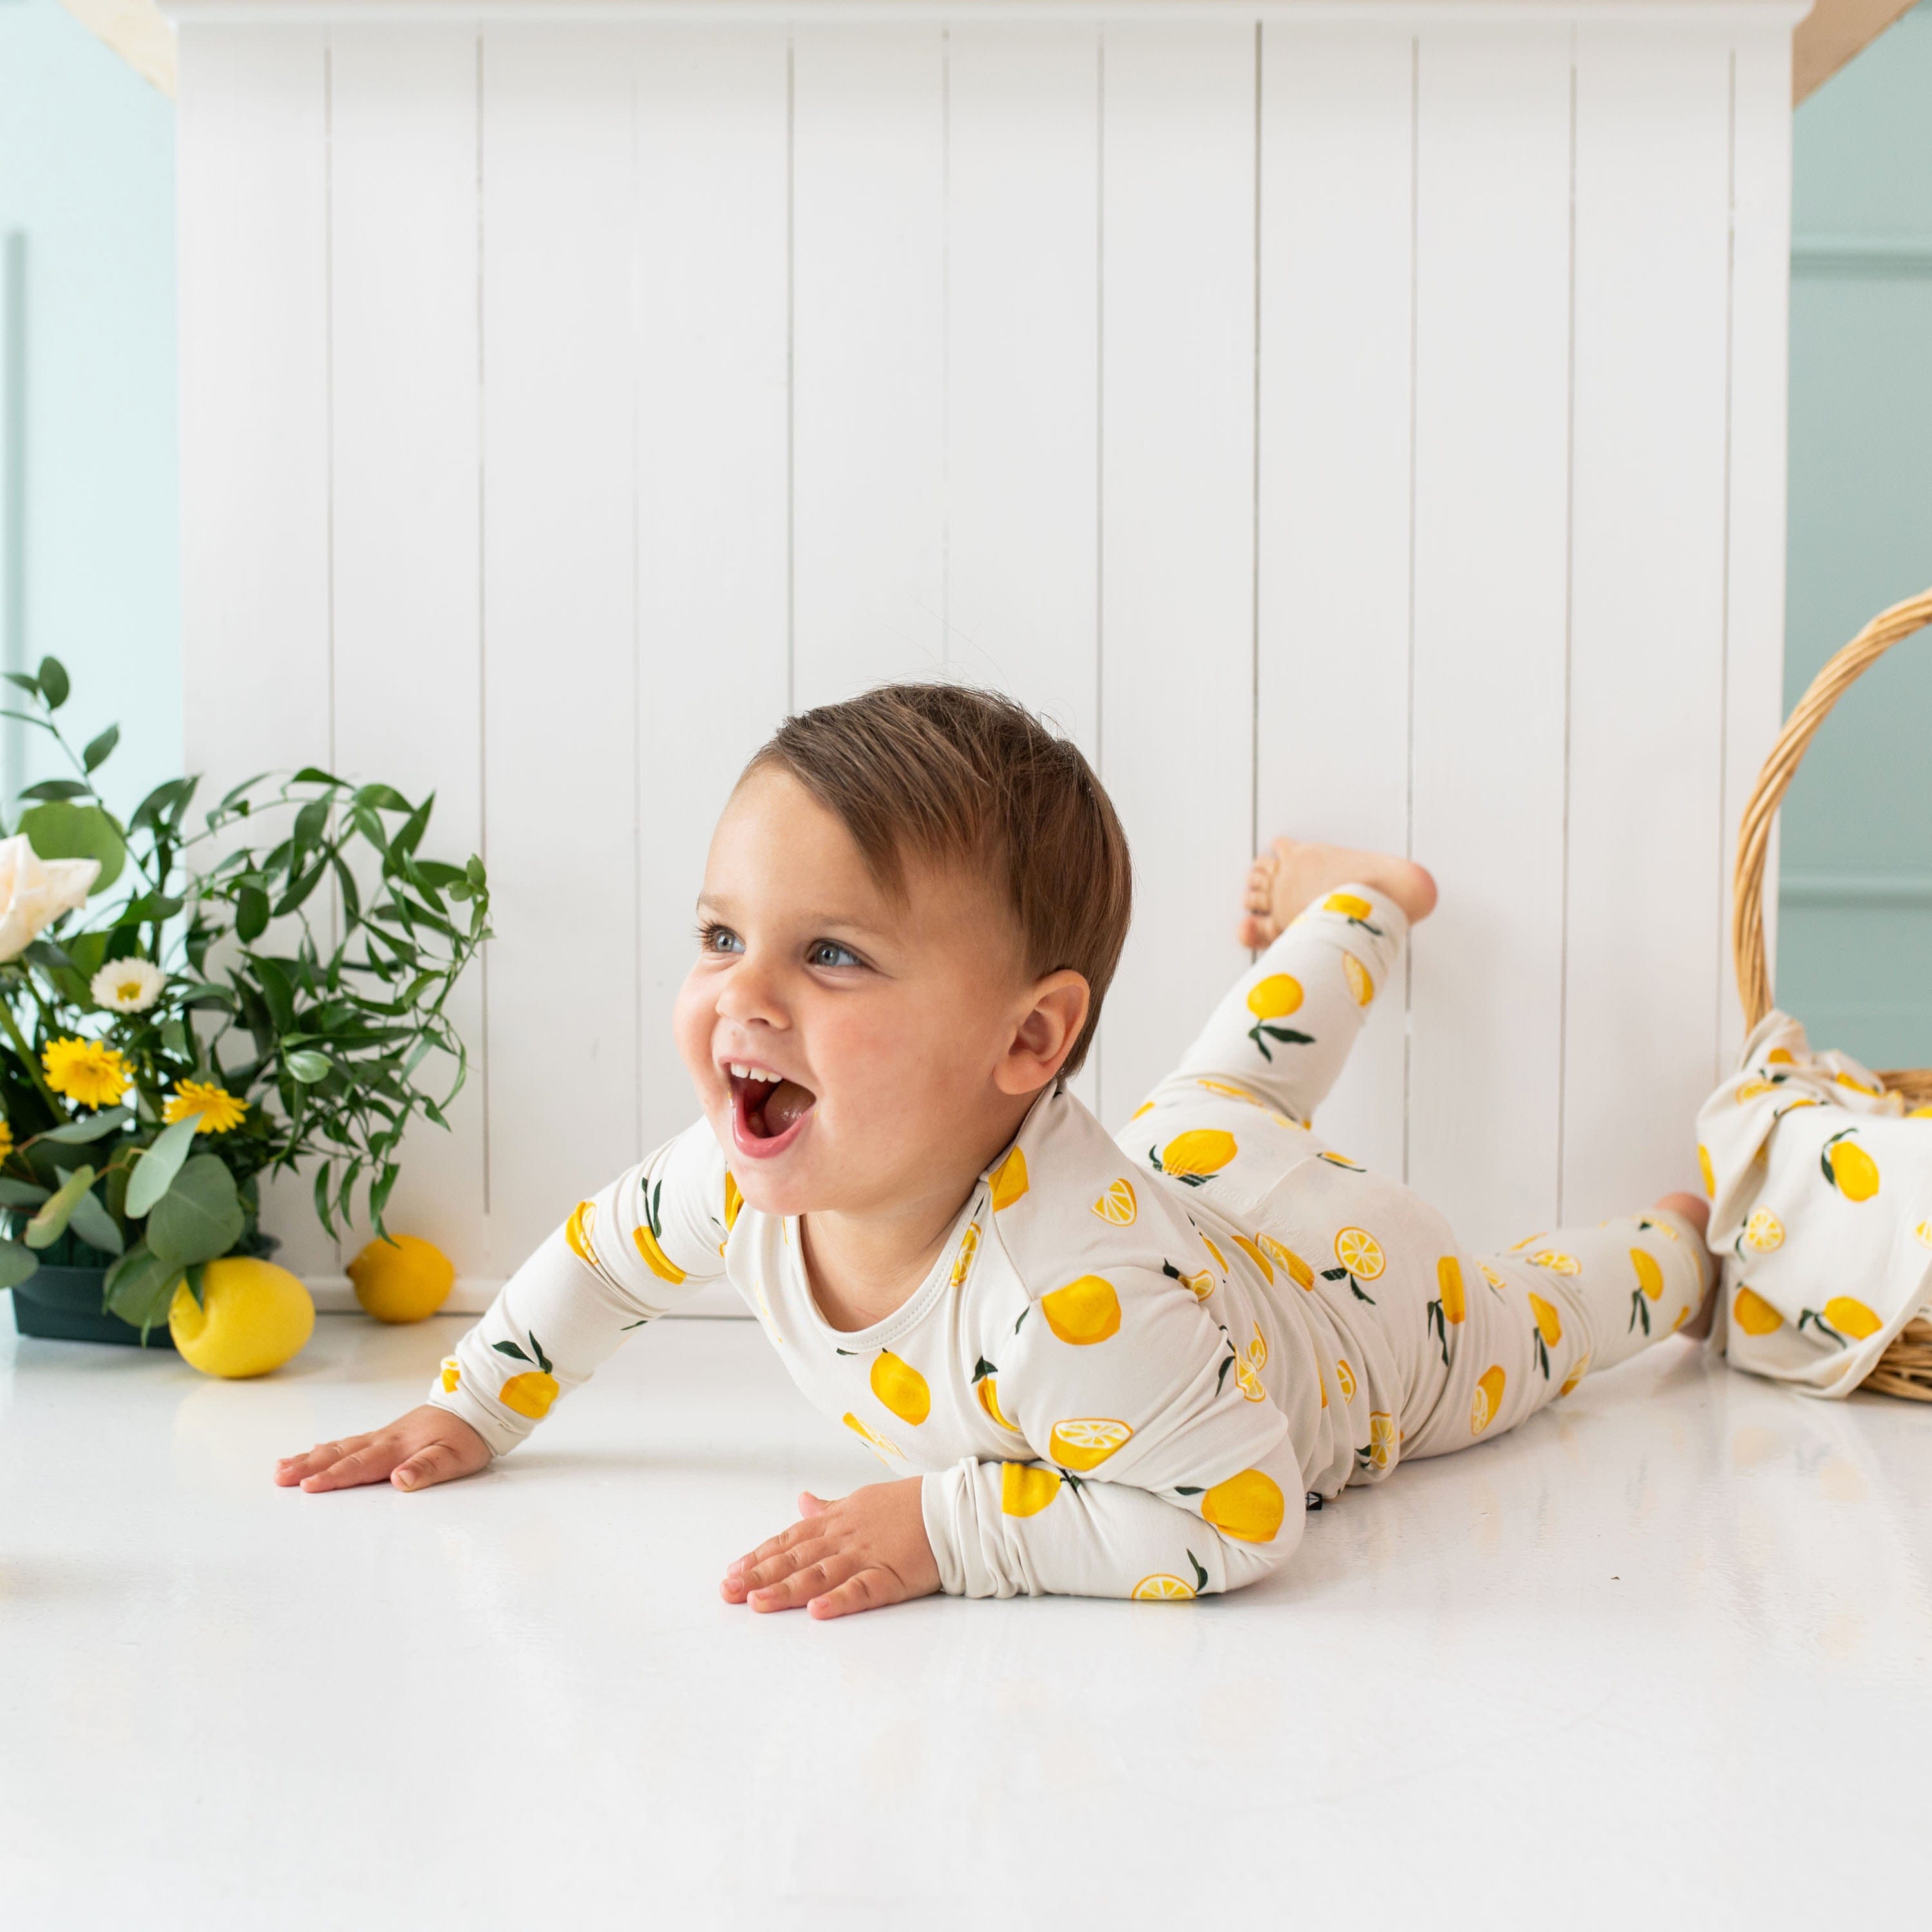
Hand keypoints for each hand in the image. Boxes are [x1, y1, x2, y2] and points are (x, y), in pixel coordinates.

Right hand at [274, 1404, 490, 1493]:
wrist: (478, 1406)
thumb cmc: (468, 1436)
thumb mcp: (456, 1457)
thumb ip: (428, 1469)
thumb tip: (400, 1480)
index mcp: (399, 1448)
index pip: (361, 1465)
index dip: (334, 1477)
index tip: (308, 1487)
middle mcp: (386, 1440)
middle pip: (341, 1455)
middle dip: (309, 1467)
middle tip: (279, 1477)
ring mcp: (384, 1436)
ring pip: (341, 1447)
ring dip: (311, 1458)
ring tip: (283, 1468)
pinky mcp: (387, 1435)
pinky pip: (350, 1442)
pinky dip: (328, 1448)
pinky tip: (315, 1452)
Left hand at [721, 1477, 940, 1619]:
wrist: (952, 1507)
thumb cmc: (908, 1506)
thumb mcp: (862, 1500)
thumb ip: (829, 1508)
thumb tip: (802, 1500)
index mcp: (837, 1521)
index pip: (789, 1539)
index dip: (759, 1556)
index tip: (732, 1572)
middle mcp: (845, 1538)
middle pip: (796, 1558)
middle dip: (760, 1575)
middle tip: (728, 1593)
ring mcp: (867, 1556)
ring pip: (820, 1574)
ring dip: (787, 1589)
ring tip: (758, 1603)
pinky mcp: (892, 1575)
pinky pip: (863, 1589)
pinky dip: (840, 1600)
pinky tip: (818, 1611)